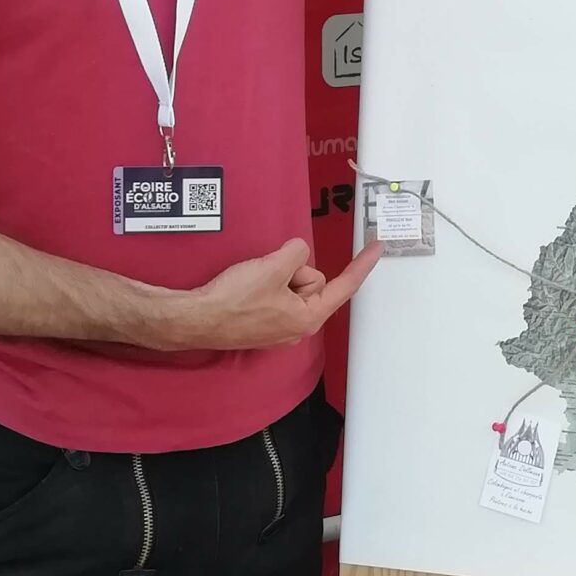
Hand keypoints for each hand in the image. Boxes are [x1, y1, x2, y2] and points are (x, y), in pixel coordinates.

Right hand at [149, 239, 381, 350]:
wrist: (197, 319)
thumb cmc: (235, 300)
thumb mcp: (273, 268)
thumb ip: (295, 254)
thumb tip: (297, 253)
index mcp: (307, 317)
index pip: (343, 286)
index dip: (362, 265)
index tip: (378, 248)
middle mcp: (298, 326)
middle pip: (311, 281)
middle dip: (293, 271)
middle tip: (267, 274)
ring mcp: (279, 326)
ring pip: (291, 285)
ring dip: (276, 277)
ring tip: (251, 284)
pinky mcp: (262, 322)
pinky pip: (275, 293)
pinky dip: (265, 285)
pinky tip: (246, 290)